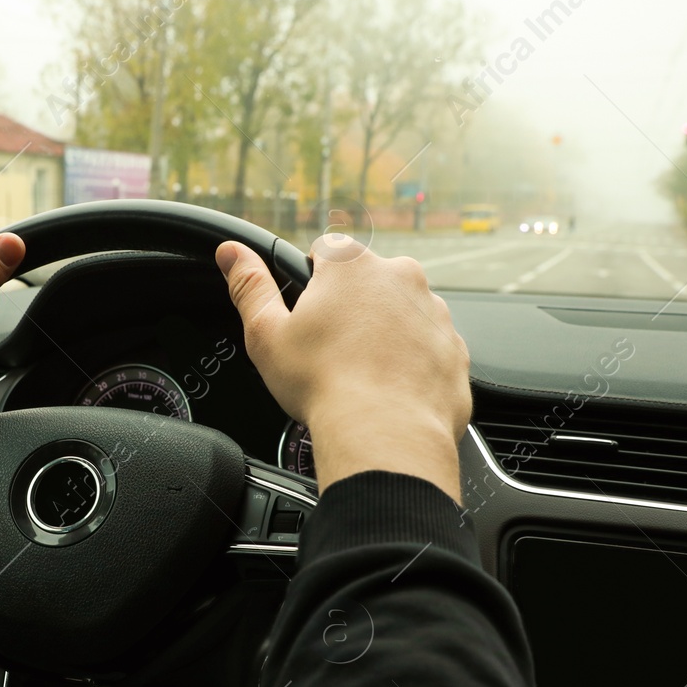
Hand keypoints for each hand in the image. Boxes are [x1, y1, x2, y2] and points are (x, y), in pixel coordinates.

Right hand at [215, 234, 469, 499]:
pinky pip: (427, 348)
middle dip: (351, 309)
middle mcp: (401, 278)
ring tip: (360, 375)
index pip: (328, 249)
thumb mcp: (266, 335)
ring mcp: (435, 313)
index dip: (311, 280)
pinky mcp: (454, 349)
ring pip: (401, 314)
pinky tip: (388, 391)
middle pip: (367, 283)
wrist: (384, 436)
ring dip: (383, 335)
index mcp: (352, 265)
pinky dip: (411, 364)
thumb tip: (231, 253)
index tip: (307, 313)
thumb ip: (248, 285)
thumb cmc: (324, 386)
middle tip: (330, 351)